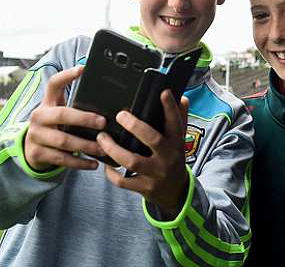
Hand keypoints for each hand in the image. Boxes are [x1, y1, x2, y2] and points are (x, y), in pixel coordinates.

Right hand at [24, 65, 106, 171]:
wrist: (31, 149)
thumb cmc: (55, 127)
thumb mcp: (61, 114)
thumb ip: (77, 107)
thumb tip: (108, 104)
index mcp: (48, 103)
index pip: (54, 84)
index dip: (67, 75)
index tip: (83, 68)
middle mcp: (39, 116)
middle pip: (62, 114)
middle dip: (84, 118)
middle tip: (103, 123)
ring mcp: (36, 135)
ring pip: (63, 140)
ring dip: (86, 145)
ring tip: (103, 148)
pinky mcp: (36, 153)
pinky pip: (61, 159)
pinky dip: (79, 162)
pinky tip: (93, 163)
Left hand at [97, 90, 188, 218]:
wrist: (175, 192)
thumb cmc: (173, 159)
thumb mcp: (179, 141)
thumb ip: (180, 119)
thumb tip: (182, 98)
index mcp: (176, 143)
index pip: (175, 122)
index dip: (170, 108)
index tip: (163, 92)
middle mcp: (168, 157)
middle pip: (153, 140)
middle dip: (136, 126)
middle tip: (120, 115)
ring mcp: (156, 174)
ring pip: (132, 161)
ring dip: (114, 149)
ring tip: (102, 137)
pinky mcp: (144, 188)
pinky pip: (124, 181)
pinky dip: (112, 173)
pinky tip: (105, 163)